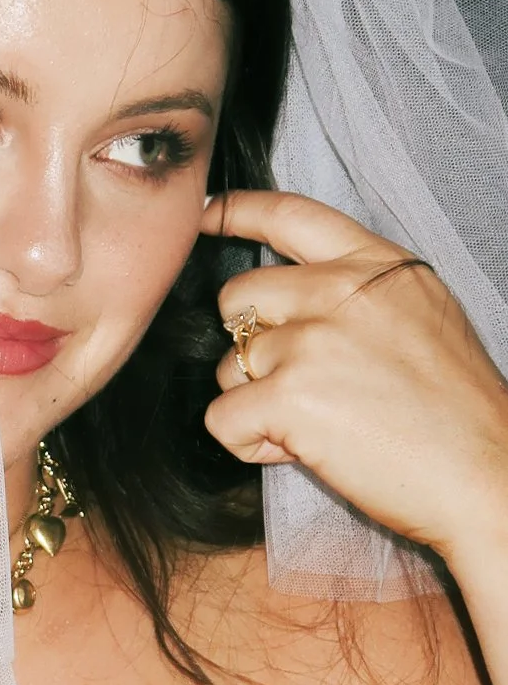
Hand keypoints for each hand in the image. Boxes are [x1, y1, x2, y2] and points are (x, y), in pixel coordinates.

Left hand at [202, 190, 507, 565]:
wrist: (485, 473)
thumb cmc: (456, 412)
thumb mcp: (422, 316)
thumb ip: (360, 295)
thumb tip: (297, 302)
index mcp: (378, 266)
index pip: (291, 215)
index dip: (237, 211)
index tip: (205, 214)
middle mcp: (342, 291)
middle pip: (238, 297)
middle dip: (251, 344)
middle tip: (301, 387)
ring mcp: (312, 340)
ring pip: (229, 365)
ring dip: (257, 403)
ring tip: (320, 426)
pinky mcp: (288, 395)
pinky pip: (222, 419)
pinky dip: (251, 445)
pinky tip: (302, 452)